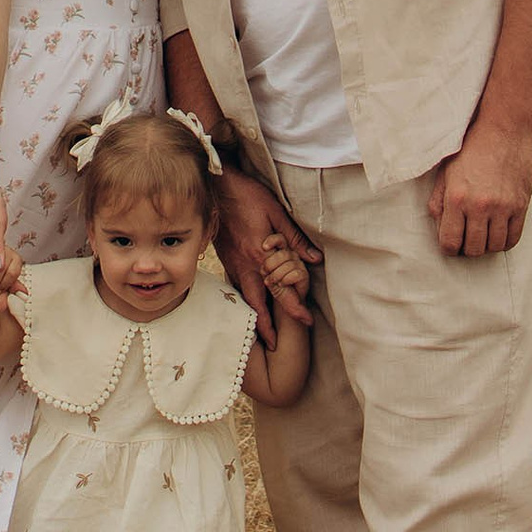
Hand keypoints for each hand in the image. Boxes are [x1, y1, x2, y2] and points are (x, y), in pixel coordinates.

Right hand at [216, 166, 321, 339]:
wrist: (216, 186)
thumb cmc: (248, 196)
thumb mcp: (277, 212)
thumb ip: (295, 239)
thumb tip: (315, 260)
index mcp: (261, 255)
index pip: (279, 288)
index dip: (293, 307)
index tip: (305, 321)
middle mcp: (245, 264)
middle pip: (256, 303)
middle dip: (264, 327)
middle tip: (273, 346)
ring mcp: (232, 262)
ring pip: (243, 296)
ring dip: (253, 316)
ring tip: (261, 332)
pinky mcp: (225, 258)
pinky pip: (236, 285)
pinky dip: (243, 299)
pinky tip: (248, 302)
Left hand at [425, 122, 531, 259]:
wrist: (504, 129)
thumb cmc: (471, 149)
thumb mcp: (447, 171)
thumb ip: (439, 201)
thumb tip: (439, 227)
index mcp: (457, 197)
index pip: (450, 242)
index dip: (449, 248)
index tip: (452, 243)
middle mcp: (479, 205)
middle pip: (473, 249)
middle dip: (467, 249)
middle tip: (467, 239)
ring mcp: (503, 207)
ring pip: (494, 247)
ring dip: (486, 246)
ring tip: (482, 234)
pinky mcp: (521, 205)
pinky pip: (513, 238)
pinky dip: (504, 241)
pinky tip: (498, 232)